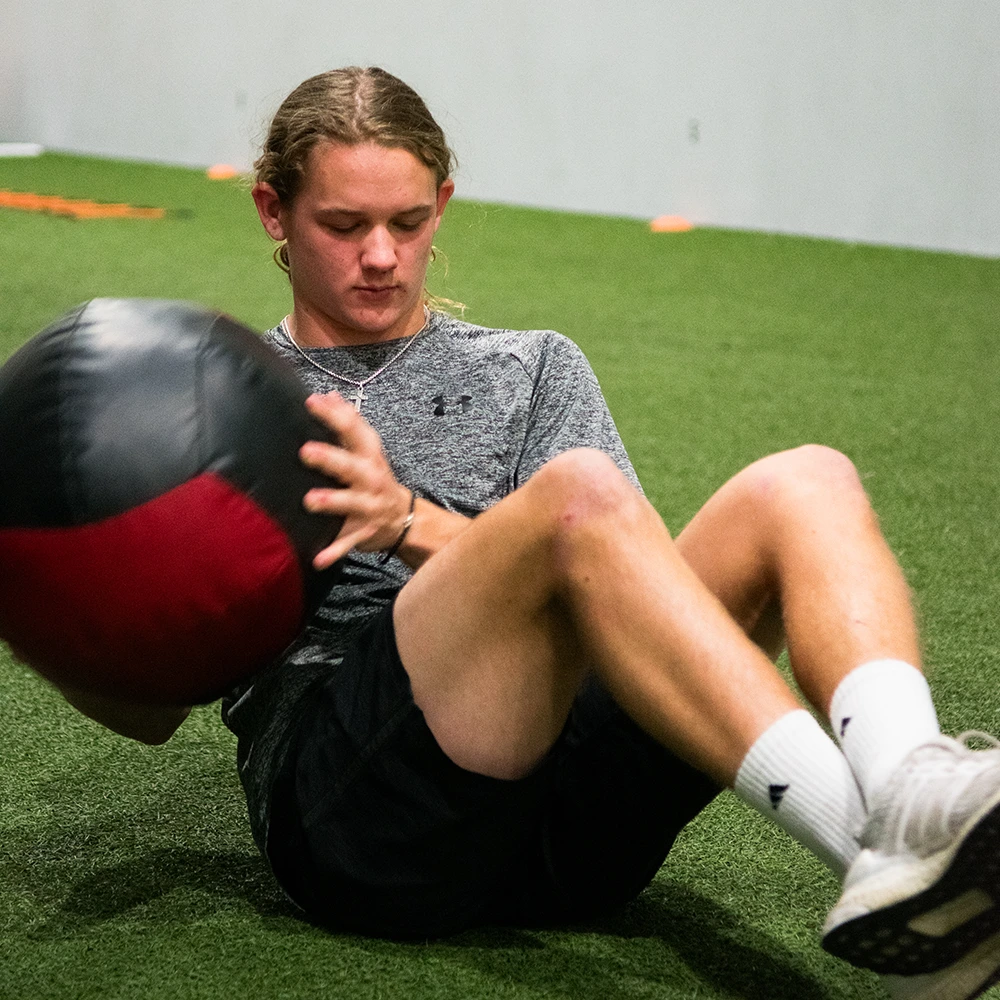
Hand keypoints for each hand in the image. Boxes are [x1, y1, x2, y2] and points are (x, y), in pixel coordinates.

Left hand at [299, 393, 412, 569]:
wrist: (403, 519)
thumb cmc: (376, 479)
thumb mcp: (366, 450)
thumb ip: (346, 424)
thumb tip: (328, 395)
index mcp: (369, 456)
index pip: (354, 429)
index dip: (334, 415)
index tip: (311, 402)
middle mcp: (370, 479)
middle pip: (352, 466)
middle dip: (330, 459)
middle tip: (306, 452)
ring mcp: (368, 507)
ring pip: (350, 505)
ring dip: (333, 502)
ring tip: (312, 500)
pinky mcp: (362, 533)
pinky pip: (347, 544)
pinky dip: (333, 552)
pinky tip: (317, 558)